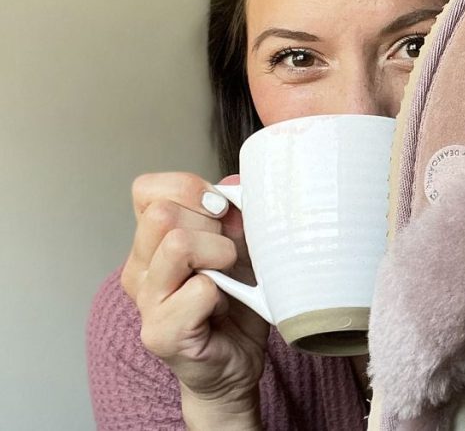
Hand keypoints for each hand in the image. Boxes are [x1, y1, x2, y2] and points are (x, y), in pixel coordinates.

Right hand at [122, 172, 267, 425]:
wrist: (236, 364)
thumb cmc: (237, 304)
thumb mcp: (241, 248)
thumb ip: (233, 215)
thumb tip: (234, 184)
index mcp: (152, 241)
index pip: (147, 190)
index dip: (188, 189)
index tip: (221, 209)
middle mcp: (140, 268)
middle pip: (163, 213)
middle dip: (211, 224)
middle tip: (230, 252)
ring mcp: (146, 301)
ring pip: (177, 245)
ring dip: (219, 254)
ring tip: (230, 276)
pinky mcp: (161, 332)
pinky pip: (199, 290)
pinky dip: (224, 293)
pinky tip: (226, 306)